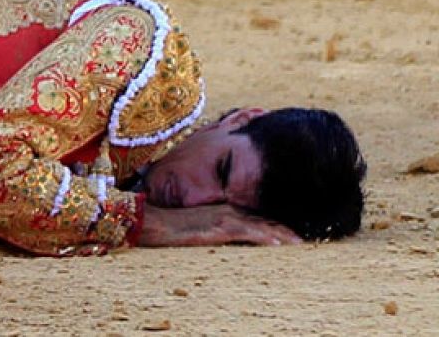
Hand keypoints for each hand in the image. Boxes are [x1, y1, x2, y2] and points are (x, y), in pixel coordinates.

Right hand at [139, 204, 301, 246]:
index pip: (255, 219)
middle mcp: (228, 211)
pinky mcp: (220, 227)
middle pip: (263, 221)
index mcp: (222, 210)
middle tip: (304, 242)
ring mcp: (225, 218)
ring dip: (282, 235)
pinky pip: (249, 233)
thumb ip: (209, 229)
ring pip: (261, 226)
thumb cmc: (168, 226)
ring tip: (300, 244)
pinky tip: (280, 244)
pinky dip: (266, 237)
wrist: (151, 221)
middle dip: (284, 231)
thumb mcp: (193, 226)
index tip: (291, 236)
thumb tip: (220, 239)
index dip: (275, 226)